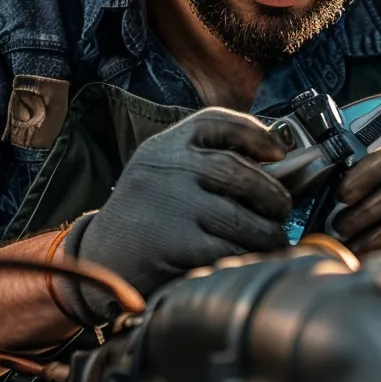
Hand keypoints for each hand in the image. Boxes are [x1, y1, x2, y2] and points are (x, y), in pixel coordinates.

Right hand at [56, 108, 291, 325]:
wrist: (99, 260)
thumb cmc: (144, 218)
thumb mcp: (161, 176)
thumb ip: (203, 164)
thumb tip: (276, 170)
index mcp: (165, 147)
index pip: (216, 121)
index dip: (255, 132)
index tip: (278, 152)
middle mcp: (167, 168)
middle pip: (238, 172)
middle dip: (271, 195)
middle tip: (281, 211)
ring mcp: (170, 204)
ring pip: (240, 217)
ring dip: (266, 233)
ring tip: (272, 240)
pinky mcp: (174, 243)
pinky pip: (227, 249)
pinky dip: (246, 257)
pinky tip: (248, 259)